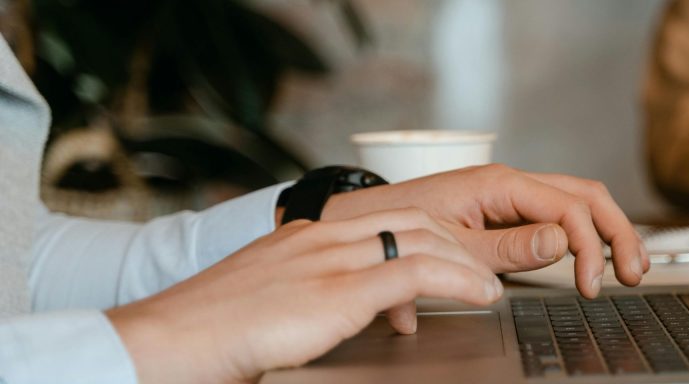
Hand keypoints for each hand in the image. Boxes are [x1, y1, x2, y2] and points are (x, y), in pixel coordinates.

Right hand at [107, 208, 501, 382]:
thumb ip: (307, 294)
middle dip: (457, 240)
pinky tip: (479, 293)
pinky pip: (414, 274)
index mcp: (305, 236)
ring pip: (420, 238)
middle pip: (411, 219)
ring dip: (466, 259)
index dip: (430, 232)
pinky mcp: (336, 292)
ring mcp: (330, 261)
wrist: (171, 339)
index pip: (384, 217)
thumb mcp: (269, 299)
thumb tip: (335, 311)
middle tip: (483, 266)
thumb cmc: (213, 330)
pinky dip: (457, 279)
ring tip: (490, 284)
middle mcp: (322, 238)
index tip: (454, 249)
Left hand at [320, 164, 649, 298]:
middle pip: (586, 196)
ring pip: (578, 201)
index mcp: (499, 184)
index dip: (589, 246)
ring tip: (629, 265)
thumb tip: (561, 243)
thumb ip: (508, 247)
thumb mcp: (453, 244)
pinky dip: (585, 233)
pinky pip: (558, 213)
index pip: (567, 208)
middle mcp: (510, 183)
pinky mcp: (506, 211)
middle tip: (633, 272)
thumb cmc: (397, 226)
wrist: (364, 220)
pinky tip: (596, 255)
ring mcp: (510, 195)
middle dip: (617, 232)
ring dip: (608, 231)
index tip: (589, 285)